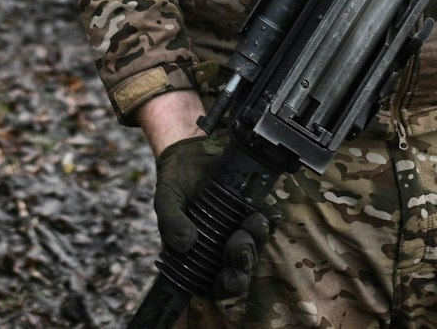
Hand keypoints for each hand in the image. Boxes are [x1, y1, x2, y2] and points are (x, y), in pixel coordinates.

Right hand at [153, 134, 268, 299]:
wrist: (190, 150)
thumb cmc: (175, 179)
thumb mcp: (166, 199)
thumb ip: (170, 222)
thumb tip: (187, 243)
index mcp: (196, 256)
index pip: (215, 285)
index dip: (227, 286)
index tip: (230, 274)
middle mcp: (219, 249)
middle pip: (240, 270)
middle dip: (245, 260)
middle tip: (240, 239)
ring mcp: (237, 231)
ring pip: (255, 249)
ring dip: (258, 240)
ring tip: (254, 220)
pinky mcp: (250, 213)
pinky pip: (266, 226)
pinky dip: (270, 222)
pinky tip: (269, 213)